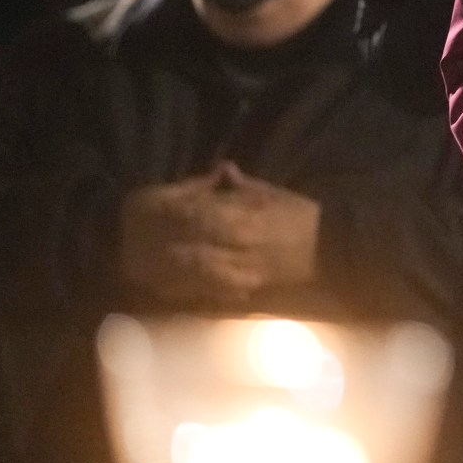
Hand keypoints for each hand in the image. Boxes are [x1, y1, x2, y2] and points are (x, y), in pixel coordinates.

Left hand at [121, 164, 323, 305]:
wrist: (331, 251)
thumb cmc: (301, 217)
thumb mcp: (274, 194)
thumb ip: (243, 185)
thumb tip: (222, 169)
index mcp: (244, 216)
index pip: (196, 213)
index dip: (170, 212)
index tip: (146, 209)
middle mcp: (238, 245)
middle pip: (186, 244)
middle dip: (158, 241)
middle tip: (132, 237)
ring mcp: (239, 270)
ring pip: (190, 271)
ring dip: (162, 267)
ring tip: (138, 261)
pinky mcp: (242, 291)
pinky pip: (204, 292)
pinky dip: (180, 288)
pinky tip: (161, 283)